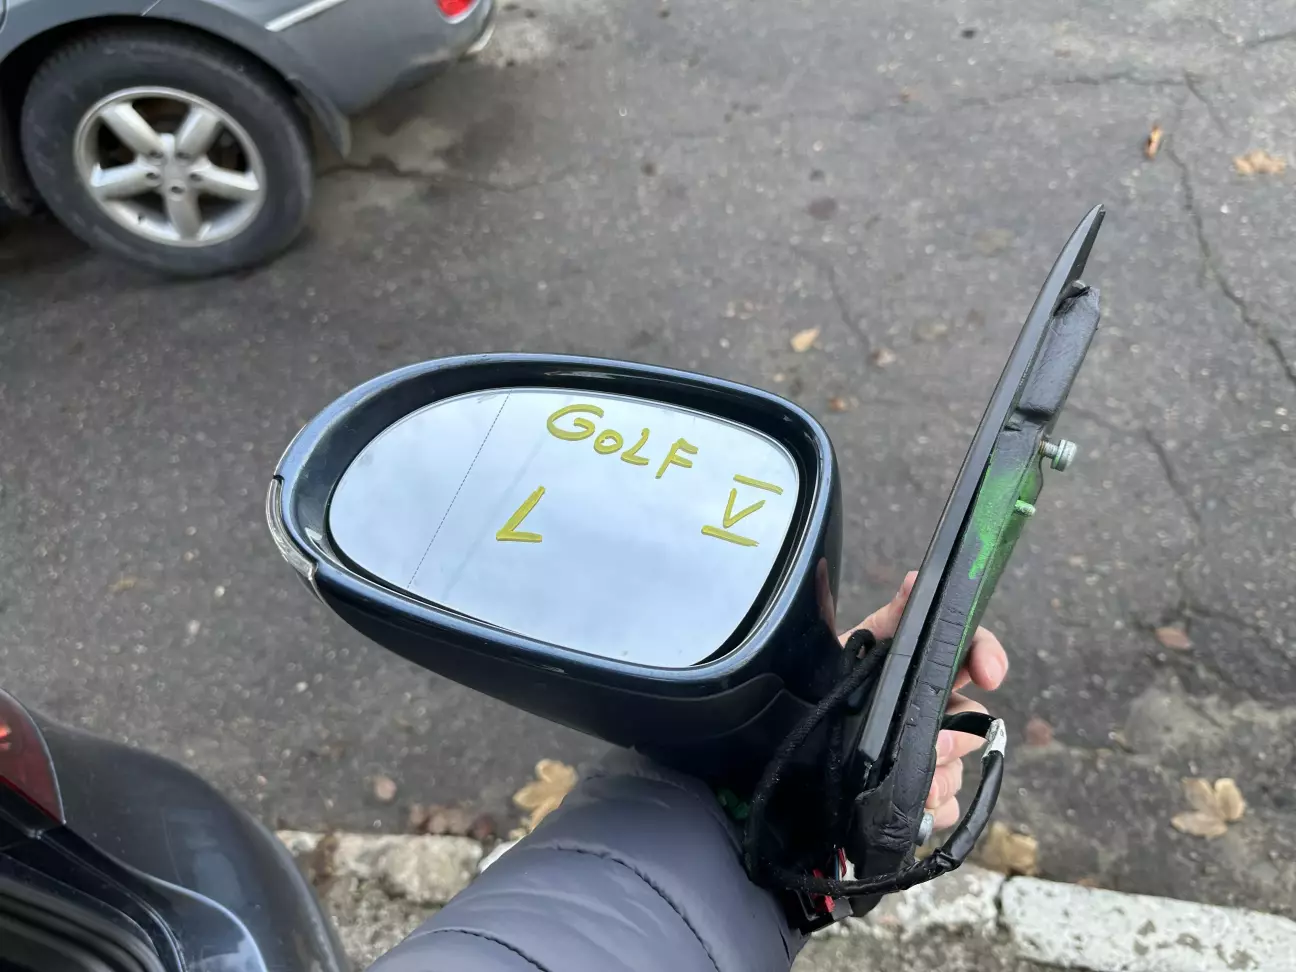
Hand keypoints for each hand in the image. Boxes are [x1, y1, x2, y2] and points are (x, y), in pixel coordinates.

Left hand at [839, 571, 1007, 830]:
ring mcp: (929, 753)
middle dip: (956, 738)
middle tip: (936, 749)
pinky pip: (946, 807)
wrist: (795, 731)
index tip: (989, 672)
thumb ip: (891, 616)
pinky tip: (917, 811)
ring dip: (943, 780)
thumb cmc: (831, 684)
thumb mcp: (856, 648)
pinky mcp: (918, 792)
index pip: (972, 653)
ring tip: (919, 791)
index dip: (987, 656)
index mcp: (924, 669)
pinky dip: (936, 812)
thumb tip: (915, 580)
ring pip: (959, 768)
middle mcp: (934, 710)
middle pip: (971, 722)